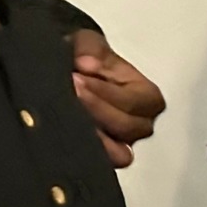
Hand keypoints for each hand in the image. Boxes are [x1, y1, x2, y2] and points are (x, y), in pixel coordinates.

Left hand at [68, 28, 165, 167]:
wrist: (65, 71)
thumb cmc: (85, 59)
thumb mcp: (87, 44)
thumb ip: (89, 48)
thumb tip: (87, 64)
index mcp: (146, 97)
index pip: (138, 102)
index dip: (107, 92)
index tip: (78, 77)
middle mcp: (138, 124)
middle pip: (128, 128)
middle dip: (96, 109)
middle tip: (69, 92)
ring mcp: (120, 143)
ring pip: (117, 152)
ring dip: (91, 133)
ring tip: (64, 113)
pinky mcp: (99, 156)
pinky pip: (98, 162)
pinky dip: (81, 149)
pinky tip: (60, 131)